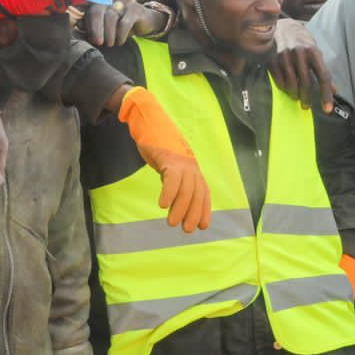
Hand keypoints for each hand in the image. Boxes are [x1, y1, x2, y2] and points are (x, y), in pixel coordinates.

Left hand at [79, 0, 169, 46]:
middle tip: (98, 43)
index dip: (87, 24)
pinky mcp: (135, 8)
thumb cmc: (120, 24)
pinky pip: (124, 22)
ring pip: (111, 17)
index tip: (89, 38)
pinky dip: (121, 34)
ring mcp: (123, 0)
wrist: (145, 21)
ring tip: (110, 44)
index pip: (89, 9)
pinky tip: (120, 42)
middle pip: (98, 10)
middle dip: (96, 29)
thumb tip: (78, 26)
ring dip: (109, 34)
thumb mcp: (105, 24)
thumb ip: (91, 24)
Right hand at [118, 87, 211, 231]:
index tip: (203, 226)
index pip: (204, 193)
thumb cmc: (160, 149)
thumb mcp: (171, 168)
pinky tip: (162, 205)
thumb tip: (175, 205)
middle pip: (197, 193)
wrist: (151, 124)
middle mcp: (191, 166)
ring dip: (180, 208)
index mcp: (193, 170)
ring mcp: (181, 161)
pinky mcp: (169, 157)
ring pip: (186, 188)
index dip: (204, 210)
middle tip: (187, 230)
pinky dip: (169, 193)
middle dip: (194, 213)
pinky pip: (172, 178)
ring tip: (172, 223)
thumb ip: (176, 182)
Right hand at [269, 18, 334, 112]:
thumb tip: (335, 90)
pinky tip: (286, 88)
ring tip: (296, 97)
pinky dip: (283, 88)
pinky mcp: (272, 59)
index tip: (327, 109)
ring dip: (295, 95)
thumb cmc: (302, 42)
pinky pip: (279, 80)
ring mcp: (284, 55)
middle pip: (306, 82)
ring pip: (291, 83)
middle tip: (307, 106)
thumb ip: (323, 71)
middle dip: (307, 98)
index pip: (323, 76)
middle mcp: (300, 53)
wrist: (281, 26)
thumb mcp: (315, 53)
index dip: (326, 94)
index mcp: (313, 51)